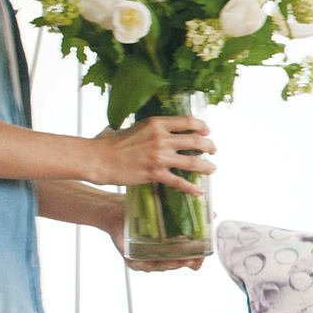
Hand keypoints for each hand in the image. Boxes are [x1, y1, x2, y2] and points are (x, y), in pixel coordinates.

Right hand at [87, 114, 216, 192]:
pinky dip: (192, 188)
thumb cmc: (111, 143)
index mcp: (156, 124)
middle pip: (196, 141)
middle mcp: (161, 138)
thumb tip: (159, 128)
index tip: (207, 131)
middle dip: (209, 146)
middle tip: (213, 150)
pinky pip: (179, 182)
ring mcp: (159, 157)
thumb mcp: (134, 127)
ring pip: (193, 162)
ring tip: (212, 169)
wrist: (98, 159)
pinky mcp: (154, 174)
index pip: (188, 121)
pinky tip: (200, 192)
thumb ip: (150, 128)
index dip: (202, 126)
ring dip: (207, 166)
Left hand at [106, 205, 204, 271]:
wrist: (116, 211)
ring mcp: (147, 260)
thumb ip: (191, 214)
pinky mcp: (133, 260)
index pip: (188, 259)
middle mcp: (160, 256)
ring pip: (161, 266)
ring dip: (170, 265)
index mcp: (171, 249)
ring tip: (178, 260)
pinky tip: (154, 262)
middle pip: (176, 264)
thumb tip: (214, 214)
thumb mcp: (169, 211)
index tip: (201, 258)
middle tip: (192, 260)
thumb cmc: (142, 212)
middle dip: (185, 263)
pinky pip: (142, 266)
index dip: (197, 261)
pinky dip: (148, 265)